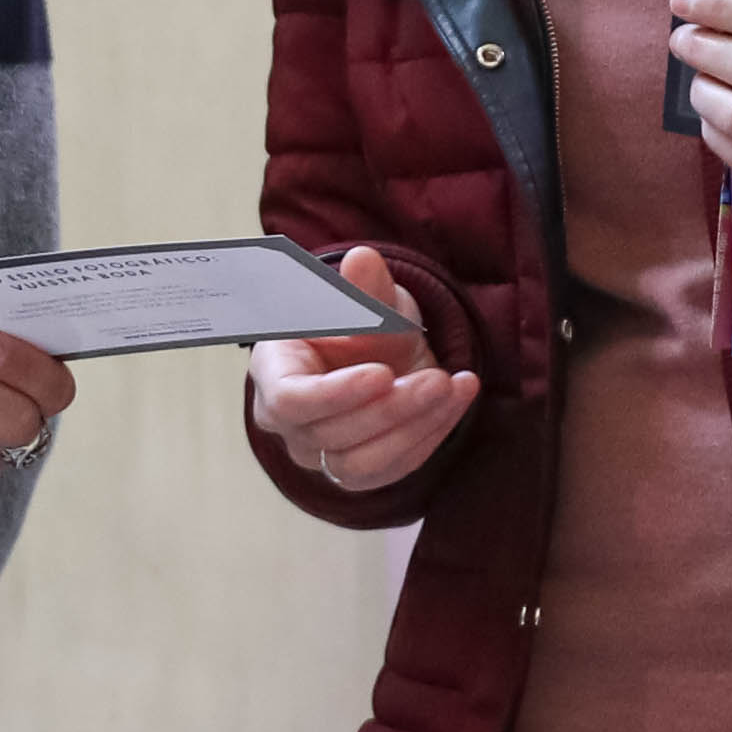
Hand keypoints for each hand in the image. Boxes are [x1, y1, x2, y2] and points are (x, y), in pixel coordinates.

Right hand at [248, 245, 478, 494]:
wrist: (384, 351)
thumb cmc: (361, 323)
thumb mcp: (368, 298)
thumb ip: (364, 287)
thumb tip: (362, 260)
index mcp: (274, 371)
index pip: (291, 399)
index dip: (335, 394)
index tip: (383, 374)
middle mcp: (288, 421)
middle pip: (330, 433)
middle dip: (390, 408)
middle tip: (436, 378)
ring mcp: (319, 453)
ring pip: (361, 463)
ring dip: (415, 427)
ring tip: (453, 387)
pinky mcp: (357, 472)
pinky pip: (392, 469)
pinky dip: (431, 436)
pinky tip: (457, 401)